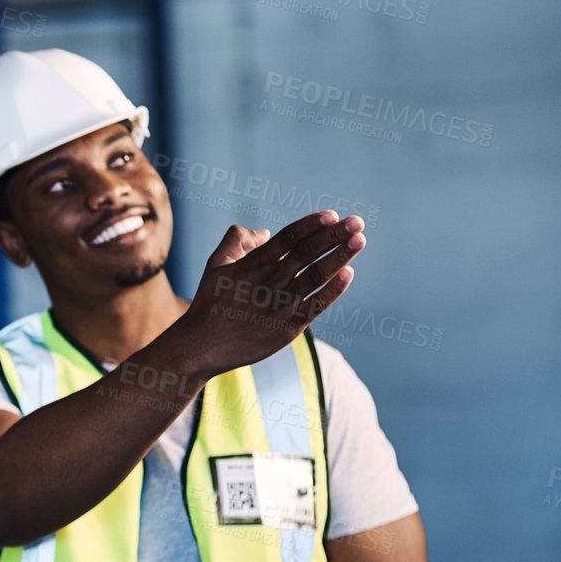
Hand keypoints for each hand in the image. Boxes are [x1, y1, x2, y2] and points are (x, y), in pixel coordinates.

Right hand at [171, 210, 365, 376]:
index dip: (312, 224)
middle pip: (307, 252)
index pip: (289, 238)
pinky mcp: (287, 328)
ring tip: (359, 240)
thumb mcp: (215, 264)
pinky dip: (333, 290)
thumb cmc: (209, 303)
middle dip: (335, 235)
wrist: (201, 346)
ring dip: (340, 257)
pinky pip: (315, 306)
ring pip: (316, 276)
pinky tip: (348, 274)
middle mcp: (269, 282)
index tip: (333, 215)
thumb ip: (237, 240)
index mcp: (253, 264)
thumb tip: (265, 232)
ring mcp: (280, 305)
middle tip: (357, 221)